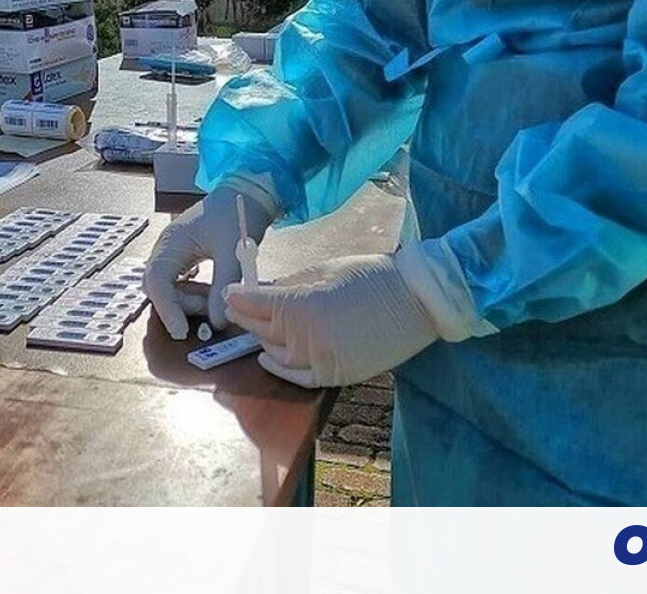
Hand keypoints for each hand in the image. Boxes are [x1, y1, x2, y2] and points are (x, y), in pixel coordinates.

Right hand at [144, 186, 275, 339]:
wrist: (247, 193)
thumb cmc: (237, 214)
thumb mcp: (232, 250)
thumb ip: (223, 284)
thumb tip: (217, 321)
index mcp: (171, 242)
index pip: (156, 282)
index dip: (167, 309)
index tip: (181, 331)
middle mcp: (166, 250)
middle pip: (159, 289)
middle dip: (179, 306)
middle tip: (208, 312)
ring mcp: (174, 255)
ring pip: (170, 290)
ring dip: (189, 302)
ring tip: (216, 301)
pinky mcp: (185, 260)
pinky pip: (182, 285)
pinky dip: (194, 296)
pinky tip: (212, 295)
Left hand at [224, 254, 438, 387]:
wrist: (417, 301)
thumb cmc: (372, 276)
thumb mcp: (325, 271)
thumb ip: (289, 285)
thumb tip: (260, 290)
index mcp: (303, 306)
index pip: (257, 305)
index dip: (239, 298)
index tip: (229, 293)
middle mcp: (307, 339)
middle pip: (262, 330)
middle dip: (246, 317)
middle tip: (236, 307)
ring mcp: (322, 361)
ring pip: (275, 354)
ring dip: (260, 340)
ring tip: (253, 328)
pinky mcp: (336, 376)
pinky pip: (297, 376)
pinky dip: (279, 367)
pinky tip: (268, 357)